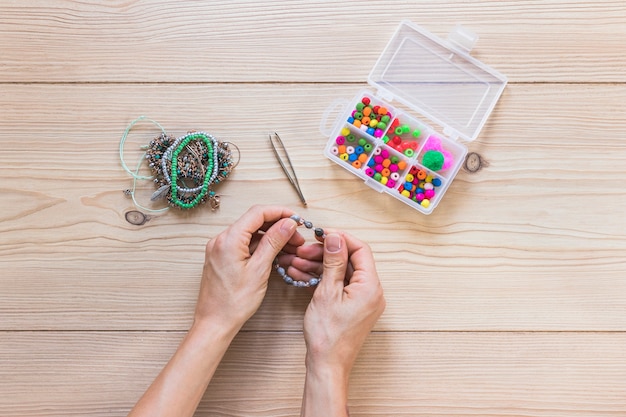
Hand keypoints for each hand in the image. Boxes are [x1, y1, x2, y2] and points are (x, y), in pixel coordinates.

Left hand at [193, 205, 303, 332]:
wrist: (214, 323)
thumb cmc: (233, 303)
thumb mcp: (259, 270)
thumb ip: (274, 242)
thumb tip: (287, 224)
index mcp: (228, 240)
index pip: (257, 213)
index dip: (280, 212)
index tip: (296, 219)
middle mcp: (221, 240)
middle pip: (254, 221)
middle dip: (278, 226)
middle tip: (297, 238)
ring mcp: (220, 248)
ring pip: (250, 233)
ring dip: (271, 237)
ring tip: (290, 248)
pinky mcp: (222, 257)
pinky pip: (243, 244)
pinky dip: (260, 246)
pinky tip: (275, 254)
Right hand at [300, 232, 384, 416]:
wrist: (327, 364)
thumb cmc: (328, 336)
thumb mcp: (327, 292)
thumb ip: (333, 262)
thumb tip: (336, 238)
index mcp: (370, 286)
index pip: (360, 250)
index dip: (340, 238)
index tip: (322, 235)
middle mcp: (371, 292)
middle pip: (350, 260)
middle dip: (325, 253)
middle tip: (304, 250)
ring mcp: (362, 300)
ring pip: (341, 272)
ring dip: (320, 266)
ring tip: (297, 262)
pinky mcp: (353, 307)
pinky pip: (339, 285)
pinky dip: (322, 279)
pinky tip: (302, 275)